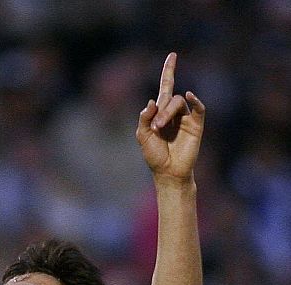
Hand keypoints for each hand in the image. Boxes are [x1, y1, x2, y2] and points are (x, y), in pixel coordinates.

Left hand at [136, 53, 204, 182]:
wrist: (168, 172)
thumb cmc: (155, 156)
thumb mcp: (143, 137)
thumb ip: (144, 119)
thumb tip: (152, 102)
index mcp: (160, 113)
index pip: (166, 87)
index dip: (169, 71)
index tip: (172, 55)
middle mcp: (174, 113)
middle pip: (169, 98)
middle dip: (161, 111)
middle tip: (156, 128)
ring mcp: (186, 118)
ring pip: (179, 103)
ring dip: (168, 113)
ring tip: (160, 128)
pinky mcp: (196, 125)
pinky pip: (198, 108)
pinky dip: (195, 100)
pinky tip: (189, 95)